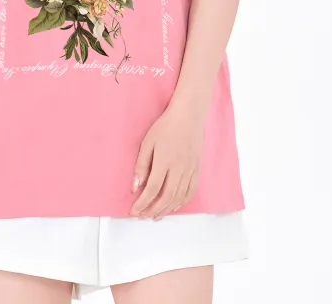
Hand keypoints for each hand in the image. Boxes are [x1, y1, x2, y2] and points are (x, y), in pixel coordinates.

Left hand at [129, 104, 203, 219]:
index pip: (152, 189)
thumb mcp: (148, 142)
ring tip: (155, 215)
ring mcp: (190, 170)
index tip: (134, 211)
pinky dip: (182, 202)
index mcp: (164, 161)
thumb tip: (135, 186)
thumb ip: (141, 165)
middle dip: (153, 210)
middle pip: (166, 197)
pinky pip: (191, 192)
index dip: (142, 203)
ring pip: (179, 197)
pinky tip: (174, 206)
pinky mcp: (197, 170)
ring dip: (167, 209)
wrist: (188, 117)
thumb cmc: (165, 127)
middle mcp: (179, 169)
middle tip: (142, 215)